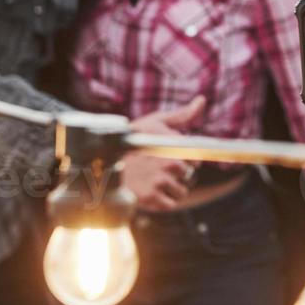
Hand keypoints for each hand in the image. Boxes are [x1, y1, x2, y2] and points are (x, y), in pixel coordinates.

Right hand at [126, 95, 206, 211]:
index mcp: (173, 144)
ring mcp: (160, 181)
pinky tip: (150, 191)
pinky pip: (171, 204)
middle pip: (189, 176)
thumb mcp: (155, 121)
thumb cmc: (133, 139)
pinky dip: (163, 202)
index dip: (186, 159)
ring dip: (172, 189)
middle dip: (179, 175)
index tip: (173, 157)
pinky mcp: (151, 198)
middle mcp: (169, 162)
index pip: (196, 159)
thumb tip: (202, 99)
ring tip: (153, 180)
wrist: (101, 162)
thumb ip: (181, 115)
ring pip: (182, 191)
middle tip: (159, 170)